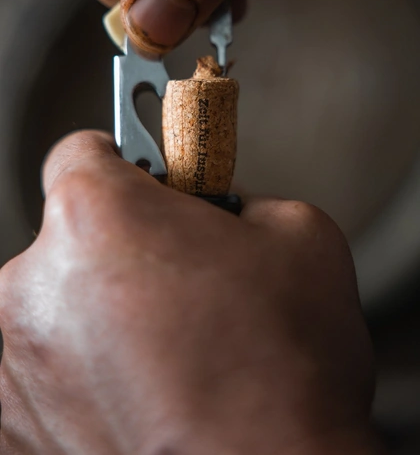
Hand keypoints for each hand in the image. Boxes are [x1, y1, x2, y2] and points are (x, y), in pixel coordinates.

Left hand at [0, 131, 381, 453]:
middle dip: (123, 245)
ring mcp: (15, 363)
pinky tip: (145, 391)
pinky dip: (87, 374)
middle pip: (71, 235)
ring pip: (59, 306)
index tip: (144, 176)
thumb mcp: (297, 235)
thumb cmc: (283, 370)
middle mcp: (33, 285)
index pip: (83, 152)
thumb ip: (241, 200)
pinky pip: (49, 371)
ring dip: (102, 314)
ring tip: (169, 347)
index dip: (124, 159)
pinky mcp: (15, 426)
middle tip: (180, 277)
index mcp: (95, 216)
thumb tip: (221, 210)